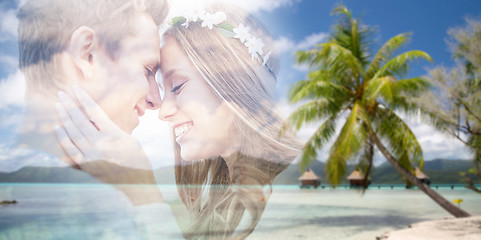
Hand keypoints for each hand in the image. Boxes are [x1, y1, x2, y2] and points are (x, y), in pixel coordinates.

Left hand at [54, 86, 163, 204]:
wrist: (136, 184)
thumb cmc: (138, 161)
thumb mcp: (130, 140)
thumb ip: (114, 130)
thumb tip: (99, 120)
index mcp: (114, 134)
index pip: (94, 112)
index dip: (83, 99)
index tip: (75, 89)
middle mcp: (100, 143)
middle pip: (80, 120)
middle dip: (69, 105)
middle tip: (61, 94)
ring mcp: (91, 155)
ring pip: (73, 133)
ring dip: (64, 118)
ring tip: (57, 106)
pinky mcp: (86, 165)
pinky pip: (70, 149)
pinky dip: (63, 138)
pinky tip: (58, 128)